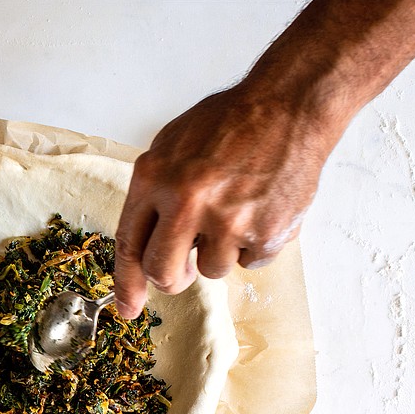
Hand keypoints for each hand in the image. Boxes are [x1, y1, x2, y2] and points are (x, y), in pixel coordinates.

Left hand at [113, 83, 337, 318]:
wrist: (288, 106)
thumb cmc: (229, 123)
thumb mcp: (171, 147)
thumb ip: (154, 195)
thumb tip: (144, 247)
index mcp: (155, 179)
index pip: (129, 245)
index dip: (127, 283)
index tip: (128, 307)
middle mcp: (186, 202)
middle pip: (164, 273)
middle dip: (174, 278)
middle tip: (186, 267)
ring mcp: (228, 220)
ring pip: (211, 270)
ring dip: (220, 251)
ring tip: (235, 211)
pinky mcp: (265, 232)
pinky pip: (249, 262)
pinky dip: (253, 245)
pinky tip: (260, 209)